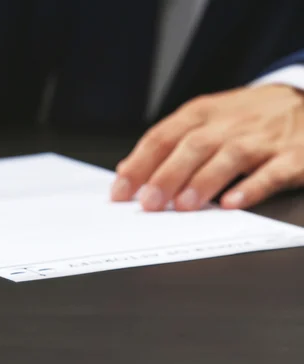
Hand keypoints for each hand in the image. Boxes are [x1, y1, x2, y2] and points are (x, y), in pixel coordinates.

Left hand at [110, 84, 303, 210]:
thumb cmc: (246, 117)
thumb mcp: (204, 119)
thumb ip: (167, 144)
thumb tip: (127, 170)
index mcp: (201, 114)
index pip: (162, 137)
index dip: (139, 165)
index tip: (120, 191)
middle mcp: (228, 124)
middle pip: (192, 147)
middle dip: (166, 176)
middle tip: (148, 203)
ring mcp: (260, 139)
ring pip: (228, 157)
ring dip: (203, 182)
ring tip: (183, 206)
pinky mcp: (292, 156)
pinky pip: (271, 172)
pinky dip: (251, 187)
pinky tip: (233, 203)